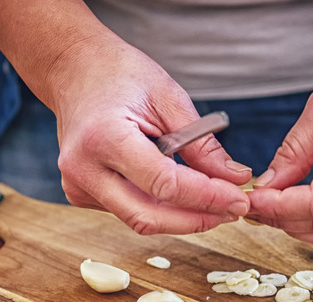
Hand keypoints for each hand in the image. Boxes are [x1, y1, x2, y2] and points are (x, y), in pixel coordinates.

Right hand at [50, 34, 251, 234]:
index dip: (206, 198)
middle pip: (148, 217)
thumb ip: (202, 144)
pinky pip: (130, 210)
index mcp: (103, 137)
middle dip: (196, 219)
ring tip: (216, 202)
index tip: (239, 198)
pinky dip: (161, 208)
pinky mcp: (81, 194)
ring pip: (140, 219)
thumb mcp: (169, 98)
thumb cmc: (119, 75)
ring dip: (182, 217)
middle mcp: (84, 168)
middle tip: (232, 210)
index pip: (164, 185)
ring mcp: (78, 185)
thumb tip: (235, 179)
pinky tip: (182, 193)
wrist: (73, 70)